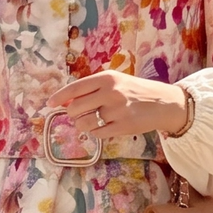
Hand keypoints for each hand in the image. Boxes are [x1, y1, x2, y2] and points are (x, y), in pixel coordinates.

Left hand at [43, 71, 187, 141]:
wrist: (163, 103)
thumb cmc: (135, 91)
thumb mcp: (116, 82)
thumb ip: (93, 88)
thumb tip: (67, 101)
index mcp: (107, 78)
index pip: (75, 88)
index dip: (60, 97)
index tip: (49, 103)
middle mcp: (111, 93)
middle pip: (75, 108)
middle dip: (73, 114)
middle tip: (80, 114)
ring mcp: (117, 111)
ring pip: (84, 123)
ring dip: (84, 124)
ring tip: (94, 120)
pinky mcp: (123, 126)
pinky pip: (97, 133)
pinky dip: (97, 132)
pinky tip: (106, 126)